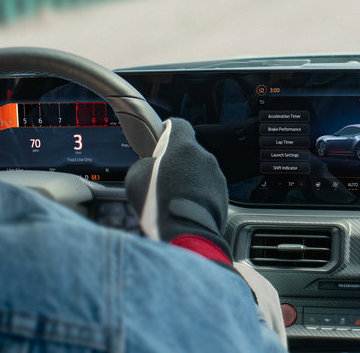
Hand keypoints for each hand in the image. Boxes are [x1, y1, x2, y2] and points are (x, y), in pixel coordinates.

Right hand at [125, 118, 230, 259]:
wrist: (185, 234)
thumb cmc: (158, 204)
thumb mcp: (136, 176)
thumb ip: (146, 161)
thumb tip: (152, 164)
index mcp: (183, 146)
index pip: (178, 125)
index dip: (168, 131)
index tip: (160, 139)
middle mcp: (204, 157)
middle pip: (189, 151)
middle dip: (176, 161)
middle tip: (161, 178)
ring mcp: (217, 176)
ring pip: (199, 171)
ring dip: (188, 179)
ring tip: (172, 197)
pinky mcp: (223, 194)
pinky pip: (208, 188)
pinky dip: (198, 194)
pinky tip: (184, 207)